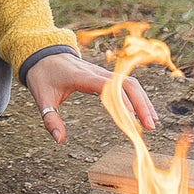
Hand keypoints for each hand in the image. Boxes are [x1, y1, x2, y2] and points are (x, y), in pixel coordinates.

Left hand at [25, 52, 157, 143]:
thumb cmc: (42, 76)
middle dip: (140, 103)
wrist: (42, 53)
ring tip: (152, 122)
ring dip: (142, 100)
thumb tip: (59, 140)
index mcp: (81, 76)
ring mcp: (101, 72)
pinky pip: (124, 83)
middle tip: (150, 126)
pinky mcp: (103, 76)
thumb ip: (50, 119)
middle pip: (125, 82)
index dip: (122, 100)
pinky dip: (136, 96)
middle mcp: (95, 72)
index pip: (107, 86)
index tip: (133, 118)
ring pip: (129, 82)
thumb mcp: (41, 98)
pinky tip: (142, 113)